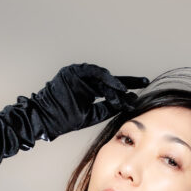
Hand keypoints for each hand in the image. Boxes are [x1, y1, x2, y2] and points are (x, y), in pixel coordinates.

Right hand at [31, 63, 149, 139]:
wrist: (46, 118)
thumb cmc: (65, 120)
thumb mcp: (91, 115)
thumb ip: (107, 108)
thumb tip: (126, 105)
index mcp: (89, 90)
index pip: (110, 87)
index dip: (126, 89)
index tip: (143, 88)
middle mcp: (84, 79)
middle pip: (109, 80)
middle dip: (127, 83)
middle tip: (144, 83)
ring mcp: (78, 74)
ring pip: (102, 77)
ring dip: (116, 85)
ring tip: (127, 93)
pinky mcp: (72, 71)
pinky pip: (93, 72)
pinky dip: (105, 78)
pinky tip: (116, 86)